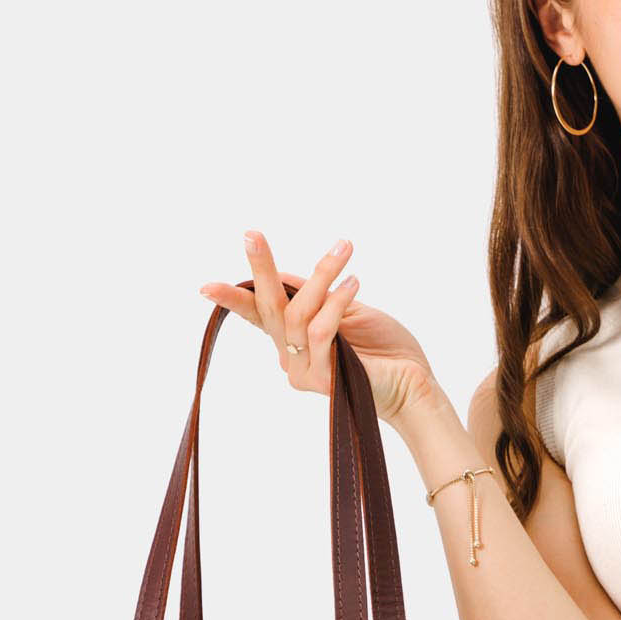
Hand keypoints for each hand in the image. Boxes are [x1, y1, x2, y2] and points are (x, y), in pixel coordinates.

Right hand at [200, 230, 438, 424]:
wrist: (414, 383)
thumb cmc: (385, 348)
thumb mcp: (347, 309)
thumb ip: (314, 296)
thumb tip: (284, 274)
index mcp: (294, 340)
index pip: (258, 315)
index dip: (233, 299)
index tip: (205, 286)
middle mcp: (292, 357)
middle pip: (268, 309)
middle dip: (260, 269)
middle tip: (252, 234)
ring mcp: (305, 370)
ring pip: (296, 314)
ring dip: (320, 277)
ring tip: (343, 252)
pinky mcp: (324, 377)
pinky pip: (320, 330)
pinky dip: (336, 302)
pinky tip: (353, 283)